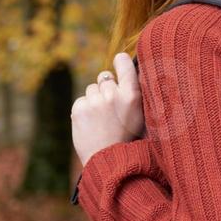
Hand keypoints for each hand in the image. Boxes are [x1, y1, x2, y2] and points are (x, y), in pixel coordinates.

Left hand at [71, 53, 143, 167]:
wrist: (107, 161)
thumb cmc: (127, 139)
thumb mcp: (140, 115)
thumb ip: (133, 93)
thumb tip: (127, 69)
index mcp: (132, 96)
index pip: (125, 64)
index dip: (120, 61)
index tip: (119, 60)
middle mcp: (113, 95)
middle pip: (105, 78)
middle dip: (107, 89)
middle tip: (111, 109)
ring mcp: (94, 102)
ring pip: (92, 88)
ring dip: (95, 99)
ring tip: (101, 119)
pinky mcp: (79, 108)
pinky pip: (82, 99)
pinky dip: (85, 109)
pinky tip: (91, 123)